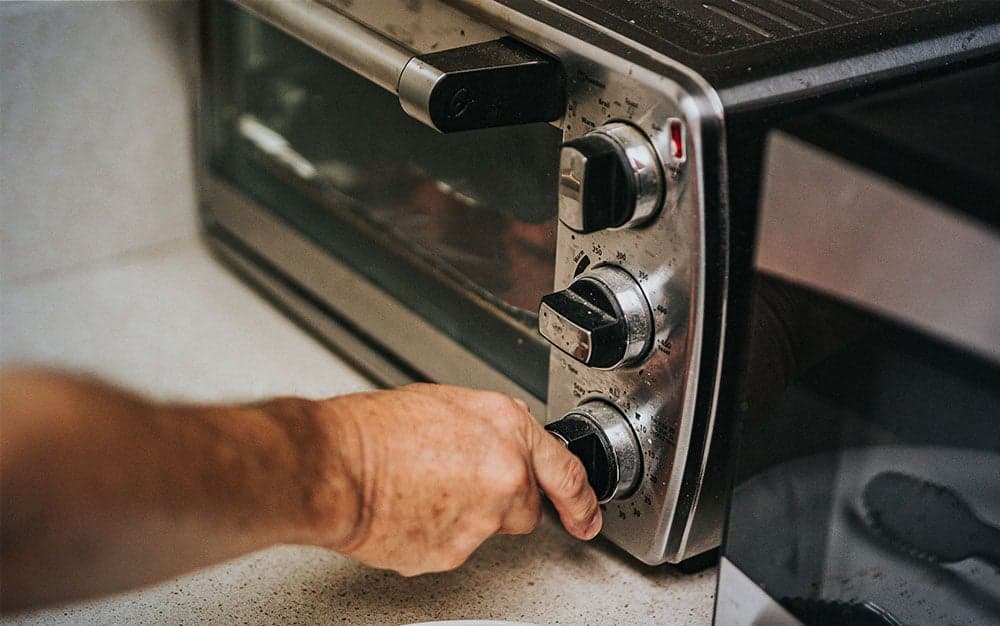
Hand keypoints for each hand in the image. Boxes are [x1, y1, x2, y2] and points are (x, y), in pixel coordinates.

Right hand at [311, 383, 601, 575]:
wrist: (333, 465)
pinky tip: (410, 509)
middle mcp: (505, 474)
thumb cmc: (374, 430)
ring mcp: (482, 519)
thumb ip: (490, 427)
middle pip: (526, 508)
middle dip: (502, 502)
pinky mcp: (453, 553)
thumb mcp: (448, 403)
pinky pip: (453, 547)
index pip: (566, 472)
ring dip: (464, 516)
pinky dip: (435, 535)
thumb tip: (504, 441)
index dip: (581, 500)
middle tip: (459, 485)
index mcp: (507, 429)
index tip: (588, 515)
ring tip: (420, 489)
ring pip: (487, 529)